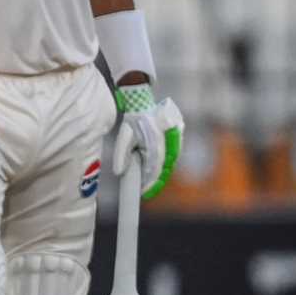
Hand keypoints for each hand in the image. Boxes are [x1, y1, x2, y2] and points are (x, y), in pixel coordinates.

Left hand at [112, 84, 183, 199]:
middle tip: (148, 192)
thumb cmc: (132, 120)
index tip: (143, 192)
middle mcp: (168, 141)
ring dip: (163, 174)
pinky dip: (166, 165)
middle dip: (157, 182)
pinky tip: (160, 172)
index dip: (150, 182)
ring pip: (170, 162)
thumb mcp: (123, 136)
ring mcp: (175, 138)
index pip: (154, 168)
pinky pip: (173, 155)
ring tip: (153, 186)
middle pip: (164, 168)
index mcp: (155, 141)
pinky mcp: (177, 135)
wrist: (142, 102)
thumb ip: (121, 154)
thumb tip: (118, 173)